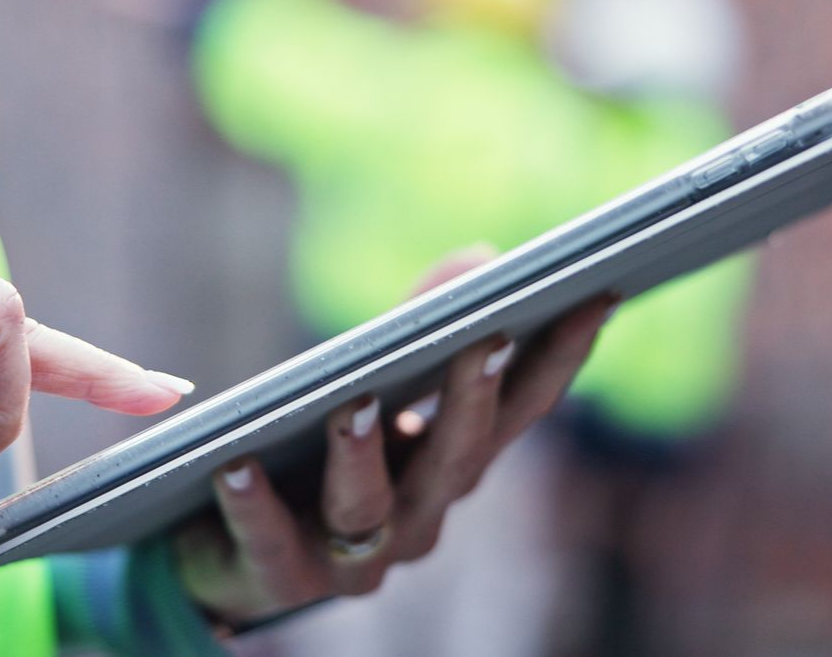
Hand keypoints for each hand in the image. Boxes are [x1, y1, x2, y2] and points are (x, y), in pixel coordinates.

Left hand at [173, 251, 615, 625]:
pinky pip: (269, 541)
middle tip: (489, 336)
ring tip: (353, 403)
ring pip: (367, 507)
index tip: (596, 294)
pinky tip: (236, 465)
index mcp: (451, 465)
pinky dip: (255, 505)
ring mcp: (355, 556)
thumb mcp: (375, 377)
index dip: (561, 357)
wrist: (238, 551)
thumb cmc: (323, 448)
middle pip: (457, 461)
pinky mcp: (278, 575)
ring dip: (365, 455)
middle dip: (474, 398)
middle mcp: (420, 516)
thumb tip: (484, 256)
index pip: (520, 411)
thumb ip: (421, 320)